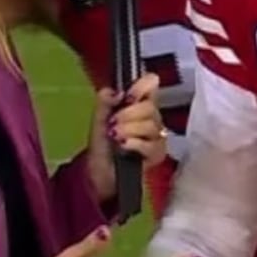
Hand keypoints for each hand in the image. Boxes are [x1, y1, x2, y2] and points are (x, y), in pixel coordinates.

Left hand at [86, 73, 165, 203]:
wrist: (100, 172)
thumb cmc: (102, 144)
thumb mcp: (98, 120)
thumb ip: (104, 101)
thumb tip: (117, 92)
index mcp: (138, 103)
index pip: (151, 84)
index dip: (142, 86)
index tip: (128, 96)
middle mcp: (151, 117)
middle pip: (150, 107)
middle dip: (129, 114)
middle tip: (113, 123)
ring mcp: (156, 136)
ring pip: (151, 125)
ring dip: (129, 129)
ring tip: (114, 136)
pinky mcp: (157, 154)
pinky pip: (151, 145)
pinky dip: (135, 143)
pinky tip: (123, 146)